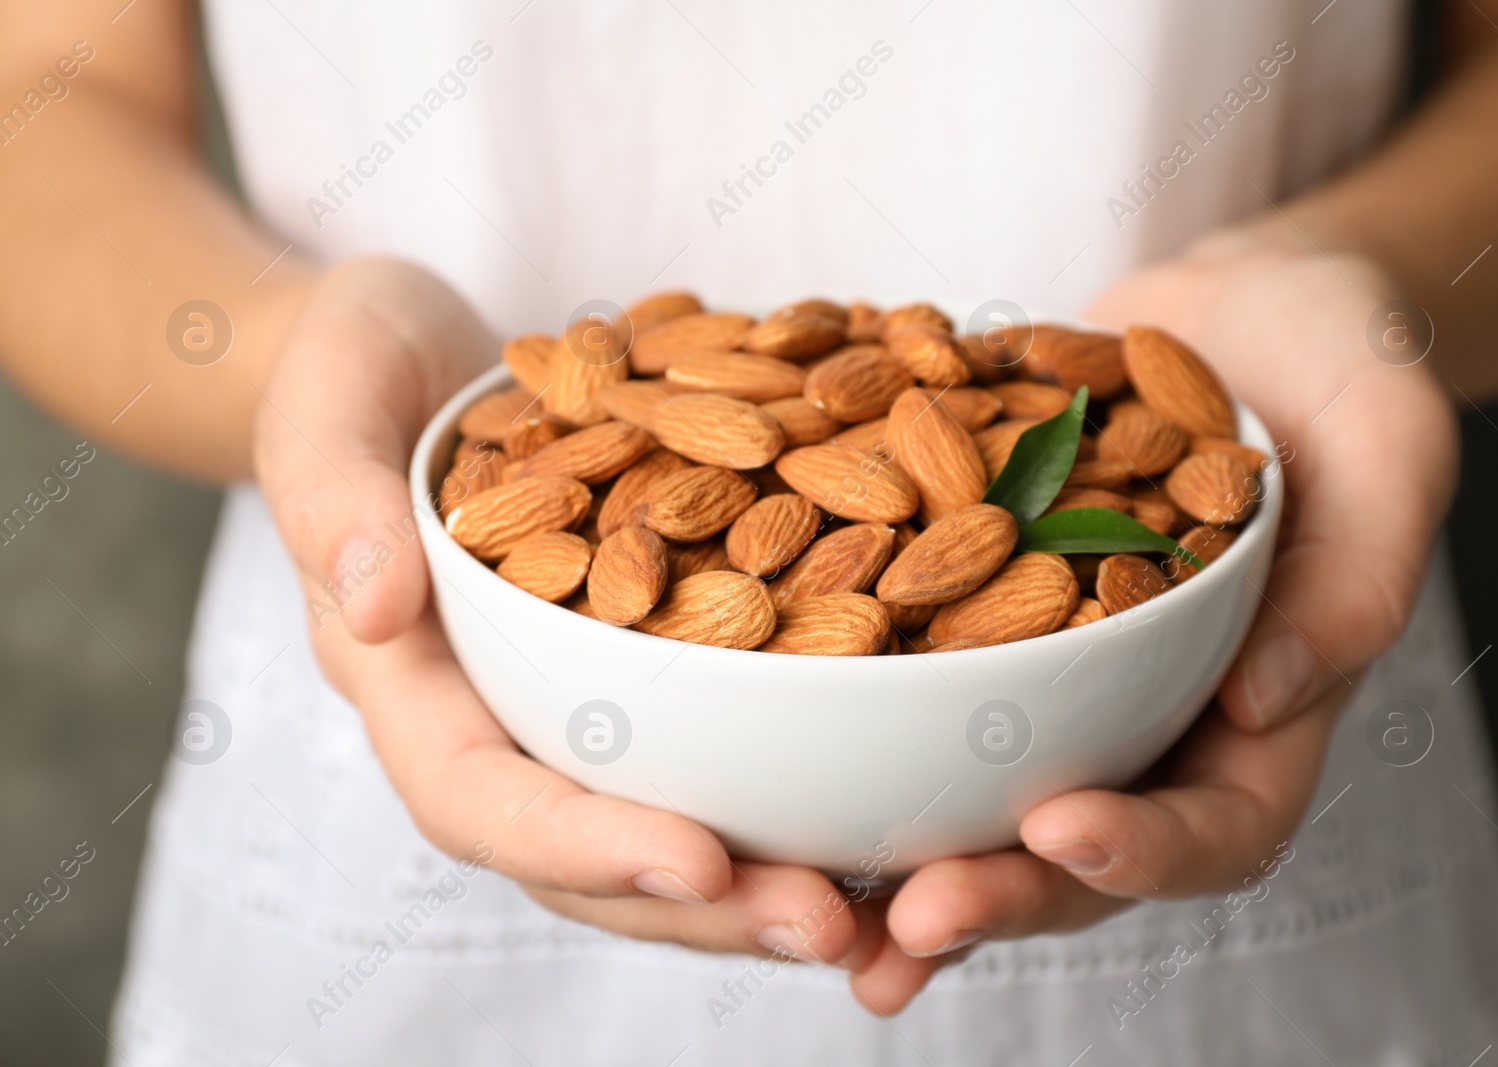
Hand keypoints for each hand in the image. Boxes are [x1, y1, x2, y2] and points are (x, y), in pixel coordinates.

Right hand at [254, 257, 868, 965]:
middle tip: (828, 924)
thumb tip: (377, 606)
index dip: (586, 844)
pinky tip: (875, 799)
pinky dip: (782, 787)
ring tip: (875, 903)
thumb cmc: (345, 372)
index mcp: (408, 683)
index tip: (699, 862)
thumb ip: (334, 498)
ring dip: (764, 873)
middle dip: (705, 904)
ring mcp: (565, 702)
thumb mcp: (325, 407)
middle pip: (591, 853)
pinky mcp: (630, 665)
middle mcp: (493, 719)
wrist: (398, 353)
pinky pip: (703, 744)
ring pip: (661, 820)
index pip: (482, 798)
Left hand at [848, 238, 1459, 1011]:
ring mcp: (1063, 669)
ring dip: (901, 856)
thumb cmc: (1347, 357)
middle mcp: (1154, 711)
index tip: (1058, 825)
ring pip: (979, 791)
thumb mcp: (1392, 443)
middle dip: (994, 889)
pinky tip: (772, 740)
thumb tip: (1267, 703)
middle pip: (1075, 843)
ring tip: (809, 905)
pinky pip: (919, 675)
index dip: (1145, 849)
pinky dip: (852, 717)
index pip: (1221, 825)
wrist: (1241, 302)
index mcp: (1268, 706)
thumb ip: (1357, 574)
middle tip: (908, 919)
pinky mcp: (985, 608)